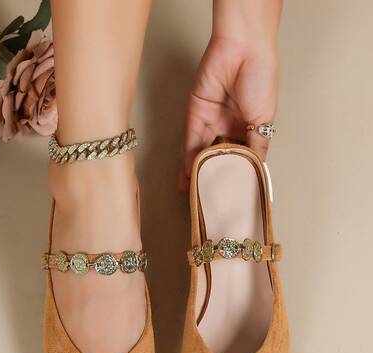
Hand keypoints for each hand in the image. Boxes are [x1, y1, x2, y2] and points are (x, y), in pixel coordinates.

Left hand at [180, 7, 280, 191]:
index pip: (241, 158)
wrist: (243, 50)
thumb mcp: (264, 121)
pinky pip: (190, 143)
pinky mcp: (195, 115)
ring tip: (195, 197)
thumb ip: (257, 147)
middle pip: (219, 158)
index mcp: (250, 128)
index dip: (236, 176)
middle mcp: (229, 127)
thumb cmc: (261, 80)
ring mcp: (211, 122)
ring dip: (197, 174)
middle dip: (214, 178)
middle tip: (211, 200)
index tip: (233, 196)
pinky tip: (188, 178)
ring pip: (202, 154)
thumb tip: (256, 172)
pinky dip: (188, 162)